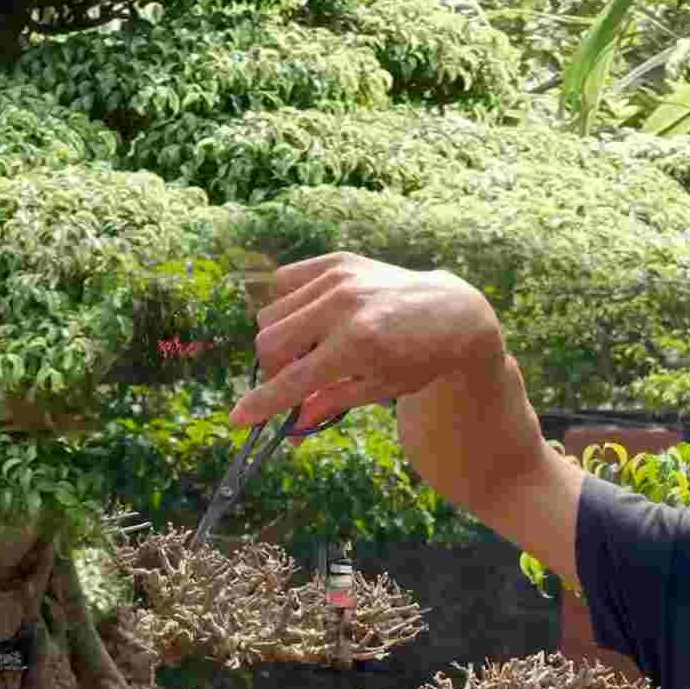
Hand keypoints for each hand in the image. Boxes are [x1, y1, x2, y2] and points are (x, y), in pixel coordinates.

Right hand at [229, 253, 508, 432]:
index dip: (262, 403)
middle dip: (271, 370)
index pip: (293, 380)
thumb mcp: (379, 389)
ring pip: (272, 312)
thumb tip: (291, 427)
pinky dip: (288, 305)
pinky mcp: (338, 261)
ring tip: (308, 351)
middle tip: (290, 383)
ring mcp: (339, 278)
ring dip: (280, 339)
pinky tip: (310, 319)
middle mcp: (343, 305)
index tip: (238, 419)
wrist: (451, 313)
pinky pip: (285, 281)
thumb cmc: (419, 359)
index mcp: (357, 344)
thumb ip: (330, 402)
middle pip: (270, 342)